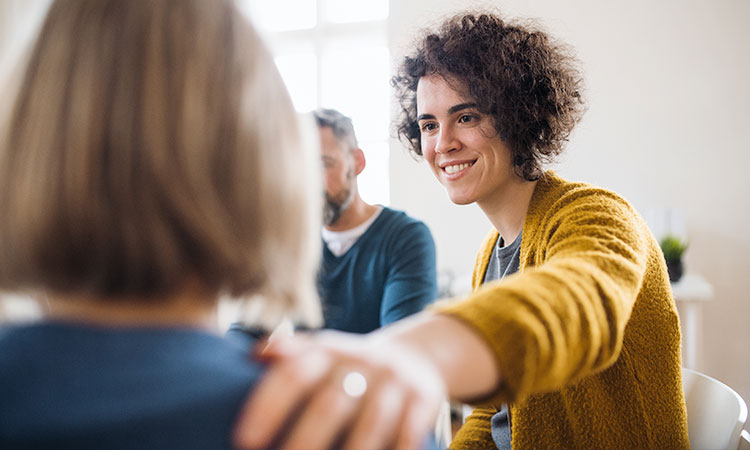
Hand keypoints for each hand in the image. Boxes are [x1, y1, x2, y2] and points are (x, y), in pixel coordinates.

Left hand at [232, 330, 445, 449]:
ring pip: (371, 422)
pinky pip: (409, 432)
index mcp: (327, 351)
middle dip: (303, 441)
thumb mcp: (320, 353)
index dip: (268, 406)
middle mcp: (361, 361)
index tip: (244, 440)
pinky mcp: (424, 398)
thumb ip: (288, 356)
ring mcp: (394, 380)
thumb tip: (252, 356)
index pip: (293, 374)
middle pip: (329, 403)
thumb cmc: (348, 367)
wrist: (412, 356)